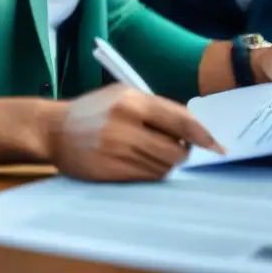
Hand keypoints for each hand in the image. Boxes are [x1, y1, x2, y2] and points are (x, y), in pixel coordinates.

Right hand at [44, 84, 224, 181]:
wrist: (53, 129)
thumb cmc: (94, 110)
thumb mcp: (124, 95)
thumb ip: (157, 108)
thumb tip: (192, 130)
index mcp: (132, 101)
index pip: (179, 120)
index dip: (202, 136)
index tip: (218, 147)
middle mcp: (125, 125)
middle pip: (174, 150)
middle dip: (183, 153)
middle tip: (180, 150)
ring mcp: (115, 150)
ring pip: (162, 166)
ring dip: (167, 164)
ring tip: (154, 153)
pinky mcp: (108, 171)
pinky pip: (144, 178)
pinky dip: (151, 173)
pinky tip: (142, 163)